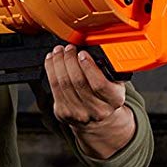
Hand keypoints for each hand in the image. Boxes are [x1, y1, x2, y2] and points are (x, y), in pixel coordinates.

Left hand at [43, 44, 135, 158]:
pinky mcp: (64, 113)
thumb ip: (108, 68)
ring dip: (58, 63)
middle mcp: (97, 110)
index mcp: (114, 100)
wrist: (99, 118)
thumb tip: (92, 48)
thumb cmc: (106, 95)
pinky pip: (54, 88)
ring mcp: (79, 114)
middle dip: (70, 60)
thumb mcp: (115, 82)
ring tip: (59, 51)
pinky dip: (51, 71)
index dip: (88, 67)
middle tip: (68, 48)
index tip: (82, 53)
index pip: (100, 84)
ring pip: (64, 84)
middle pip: (78, 82)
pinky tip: (51, 61)